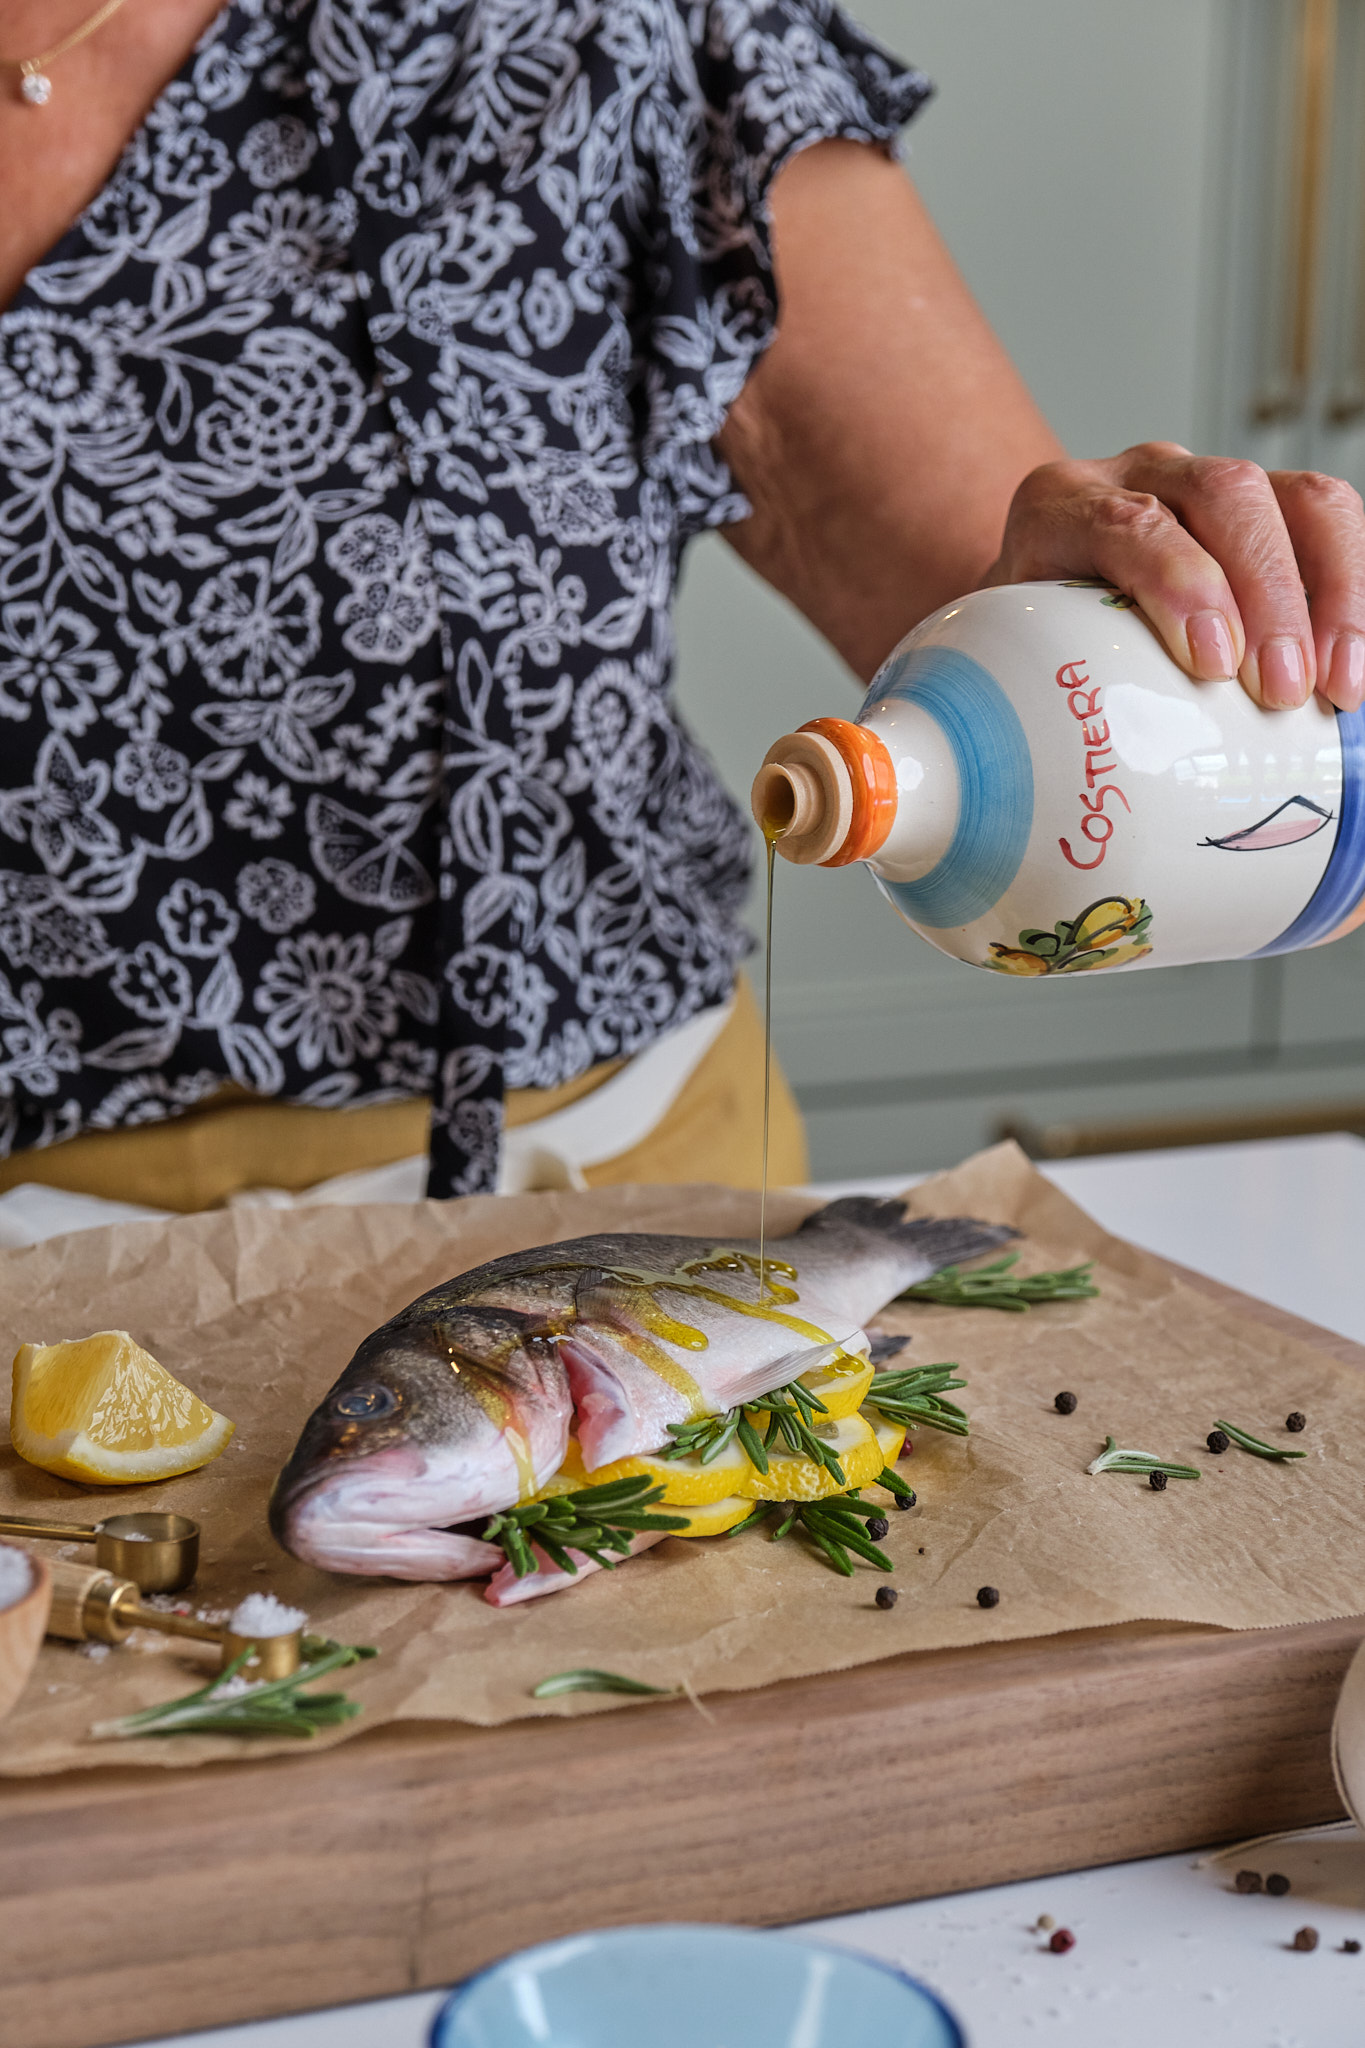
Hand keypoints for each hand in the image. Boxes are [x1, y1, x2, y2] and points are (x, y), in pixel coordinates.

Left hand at [984, 442, 1364, 711]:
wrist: (1041, 609)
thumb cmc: (1015, 655)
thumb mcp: (976, 670)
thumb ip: (946, 717)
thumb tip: (916, 801)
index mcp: (1059, 506)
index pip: (1124, 521)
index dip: (1177, 581)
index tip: (1211, 662)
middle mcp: (1143, 477)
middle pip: (1225, 496)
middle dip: (1268, 594)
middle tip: (1284, 693)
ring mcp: (1216, 487)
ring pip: (1296, 499)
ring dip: (1332, 591)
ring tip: (1339, 688)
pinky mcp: (1274, 512)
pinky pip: (1333, 524)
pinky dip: (1354, 587)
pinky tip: (1355, 663)